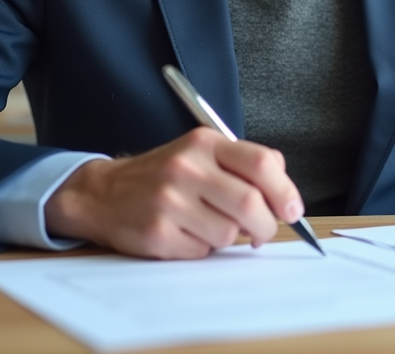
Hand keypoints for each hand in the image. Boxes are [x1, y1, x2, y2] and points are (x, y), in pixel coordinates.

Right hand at [43, 127, 304, 258]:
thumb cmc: (164, 176)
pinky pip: (203, 250)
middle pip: (250, 204)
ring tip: (209, 225)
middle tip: (261, 232)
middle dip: (265, 226)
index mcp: (204, 143)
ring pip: (229, 232)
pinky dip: (203, 248)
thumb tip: (285, 196)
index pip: (261, 163)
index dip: (285, 191)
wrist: (103, 193)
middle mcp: (187, 167)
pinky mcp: (157, 232)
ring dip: (229, 237)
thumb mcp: (200, 153)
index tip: (292, 211)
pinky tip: (186, 233)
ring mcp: (169, 200)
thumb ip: (243, 165)